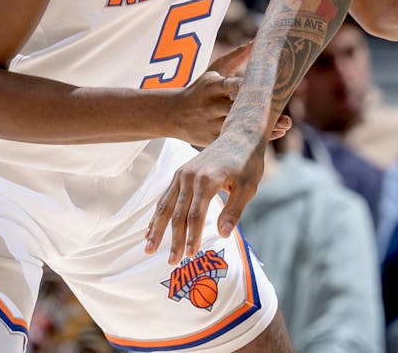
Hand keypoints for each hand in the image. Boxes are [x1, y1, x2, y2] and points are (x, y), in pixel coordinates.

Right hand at [144, 129, 265, 263]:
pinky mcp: (179, 174)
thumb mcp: (248, 187)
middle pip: (178, 213)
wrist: (239, 135)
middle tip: (172, 262)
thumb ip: (234, 210)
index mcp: (207, 180)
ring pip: (165, 206)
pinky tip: (149, 231)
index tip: (191, 255)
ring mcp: (182, 174)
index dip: (192, 236)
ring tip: (149, 249)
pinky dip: (156, 215)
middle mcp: (190, 176)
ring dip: (156, 229)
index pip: (196, 215)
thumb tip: (223, 235)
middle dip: (174, 239)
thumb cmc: (247, 163)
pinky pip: (165, 197)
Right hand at [166, 43, 292, 147]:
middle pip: (239, 110)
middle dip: (262, 113)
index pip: (232, 86)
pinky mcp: (211, 140)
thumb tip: (257, 41)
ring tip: (285, 126)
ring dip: (263, 129)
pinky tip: (272, 135)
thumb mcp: (214, 70)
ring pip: (239, 128)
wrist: (173, 114)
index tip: (267, 88)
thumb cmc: (199, 88)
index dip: (247, 88)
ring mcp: (211, 124)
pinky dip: (252, 139)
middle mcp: (212, 106)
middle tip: (288, 117)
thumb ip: (236, 57)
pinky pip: (234, 140)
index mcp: (213, 87)